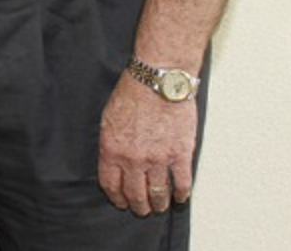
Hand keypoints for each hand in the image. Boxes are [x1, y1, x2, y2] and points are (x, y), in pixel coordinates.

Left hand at [98, 73, 197, 215]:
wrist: (158, 81)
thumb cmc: (132, 94)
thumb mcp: (108, 119)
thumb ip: (111, 144)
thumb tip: (114, 161)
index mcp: (112, 149)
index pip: (111, 184)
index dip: (117, 198)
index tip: (121, 202)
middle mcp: (133, 159)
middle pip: (135, 194)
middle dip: (138, 206)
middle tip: (142, 209)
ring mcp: (158, 159)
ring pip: (158, 193)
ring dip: (159, 204)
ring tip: (160, 206)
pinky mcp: (180, 155)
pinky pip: (181, 183)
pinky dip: (181, 194)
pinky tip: (180, 197)